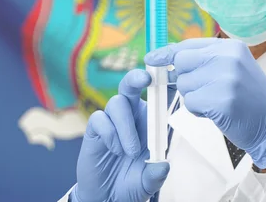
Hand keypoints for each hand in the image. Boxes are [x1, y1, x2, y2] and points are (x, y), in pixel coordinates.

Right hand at [73, 69, 171, 201]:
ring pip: (117, 102)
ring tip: (129, 152)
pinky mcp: (95, 129)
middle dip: (138, 77)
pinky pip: (99, 118)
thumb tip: (163, 166)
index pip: (157, 95)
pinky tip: (114, 149)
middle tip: (146, 79)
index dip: (163, 81)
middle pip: (132, 84)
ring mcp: (112, 120)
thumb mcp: (149, 182)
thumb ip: (156, 174)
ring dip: (125, 126)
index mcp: (150, 120)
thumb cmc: (133, 183)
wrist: (108, 196)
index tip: (170, 75)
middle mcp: (132, 115)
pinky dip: (109, 133)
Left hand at [144, 38, 265, 168]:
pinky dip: (198, 111)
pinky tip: (215, 111)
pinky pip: (191, 103)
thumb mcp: (232, 68)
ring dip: (193, 97)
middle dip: (185, 78)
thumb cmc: (248, 97)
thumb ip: (204, 59)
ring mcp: (226, 78)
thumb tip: (168, 56)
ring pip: (184, 84)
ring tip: (215, 101)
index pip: (188, 44)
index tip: (151, 58)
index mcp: (230, 47)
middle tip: (203, 89)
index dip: (167, 52)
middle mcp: (228, 58)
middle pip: (182, 62)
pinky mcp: (222, 100)